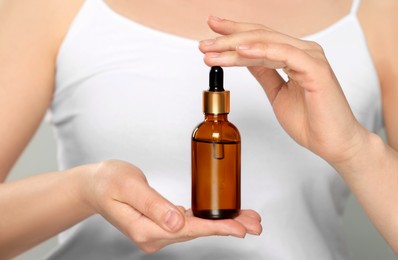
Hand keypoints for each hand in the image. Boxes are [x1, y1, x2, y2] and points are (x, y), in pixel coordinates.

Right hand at [82, 160, 261, 252]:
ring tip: (247, 219)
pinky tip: (222, 218)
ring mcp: (157, 232)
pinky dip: (208, 221)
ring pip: (196, 229)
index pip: (188, 230)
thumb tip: (176, 222)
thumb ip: (153, 204)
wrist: (94, 185)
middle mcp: (153, 235)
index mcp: (145, 229)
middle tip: (254, 224)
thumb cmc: (108, 181)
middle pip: (197, 232)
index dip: (216, 228)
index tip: (239, 228)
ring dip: (222, 224)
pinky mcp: (160, 224)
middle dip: (227, 227)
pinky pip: (189, 223)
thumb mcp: (129, 186)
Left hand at [199, 16, 368, 164]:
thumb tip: (246, 59)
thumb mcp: (277, 94)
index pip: (259, 38)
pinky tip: (241, 51)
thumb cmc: (311, 121)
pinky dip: (262, 52)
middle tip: (204, 43)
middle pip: (259, 36)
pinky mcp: (316, 70)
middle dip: (228, 38)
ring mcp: (310, 59)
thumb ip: (264, 73)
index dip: (234, 33)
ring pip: (266, 44)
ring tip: (212, 51)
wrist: (333, 143)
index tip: (212, 32)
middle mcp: (302, 52)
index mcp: (294, 56)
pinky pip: (284, 55)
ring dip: (236, 46)